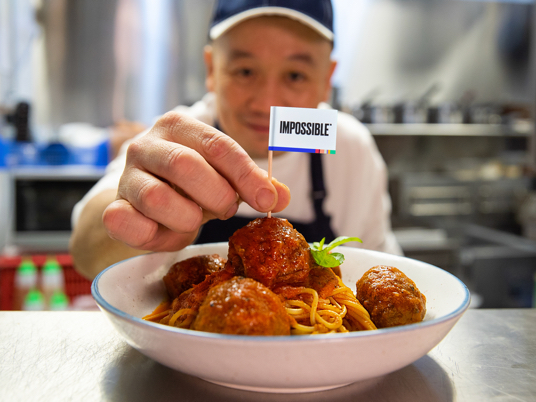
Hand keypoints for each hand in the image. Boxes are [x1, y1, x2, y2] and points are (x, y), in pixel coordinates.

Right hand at [102, 112, 289, 250]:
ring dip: (187, 218)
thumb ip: (253, 185)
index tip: (268, 201)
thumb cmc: (191, 186)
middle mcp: (147, 145)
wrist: (147, 202)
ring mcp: (126, 176)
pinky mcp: (112, 207)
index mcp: (179, 126)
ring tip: (194, 219)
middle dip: (216, 195)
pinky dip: (152, 234)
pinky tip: (165, 232)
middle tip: (227, 210)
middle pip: (186, 166)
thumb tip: (282, 196)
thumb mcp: (225, 179)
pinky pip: (125, 222)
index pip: (218, 145)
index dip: (246, 175)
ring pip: (157, 197)